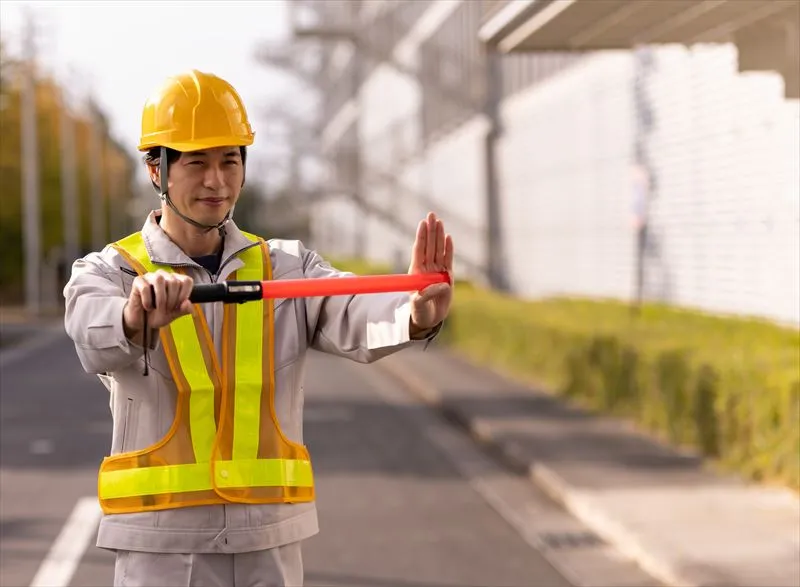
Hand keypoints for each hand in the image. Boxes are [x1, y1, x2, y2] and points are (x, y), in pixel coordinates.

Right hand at [123, 270, 193, 342]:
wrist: (143, 322)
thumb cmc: (159, 314)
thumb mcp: (175, 314)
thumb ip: (184, 309)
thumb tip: (187, 303)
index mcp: (175, 280)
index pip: (186, 280)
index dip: (185, 295)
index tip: (179, 306)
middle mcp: (164, 276)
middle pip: (173, 281)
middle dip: (172, 300)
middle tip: (167, 310)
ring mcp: (150, 277)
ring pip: (159, 279)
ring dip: (161, 298)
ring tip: (159, 308)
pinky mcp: (138, 281)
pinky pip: (145, 288)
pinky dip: (148, 301)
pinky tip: (148, 307)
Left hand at [408, 211, 453, 334]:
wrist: (429, 319)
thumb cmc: (419, 311)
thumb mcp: (419, 304)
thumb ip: (426, 294)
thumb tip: (441, 284)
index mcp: (416, 272)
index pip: (419, 250)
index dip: (421, 237)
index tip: (422, 224)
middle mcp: (427, 268)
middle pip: (429, 245)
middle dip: (430, 230)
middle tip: (431, 214)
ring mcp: (437, 271)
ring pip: (439, 250)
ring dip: (439, 235)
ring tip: (439, 221)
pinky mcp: (447, 277)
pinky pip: (448, 260)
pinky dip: (449, 249)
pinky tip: (448, 237)